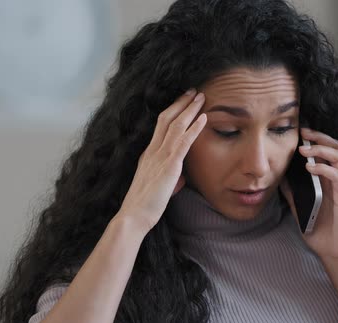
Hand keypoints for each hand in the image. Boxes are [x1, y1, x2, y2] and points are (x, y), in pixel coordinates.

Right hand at [117, 89, 206, 233]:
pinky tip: (203, 118)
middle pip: (166, 118)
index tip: (183, 101)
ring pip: (176, 125)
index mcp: (148, 154)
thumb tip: (180, 179)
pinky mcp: (169, 166)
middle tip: (193, 91)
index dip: (172, 111)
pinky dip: (194, 127)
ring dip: (189, 109)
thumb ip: (169, 178)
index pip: (160, 126)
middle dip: (181, 103)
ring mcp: (160, 156)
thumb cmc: (145, 206)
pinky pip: (183, 141)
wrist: (134, 216)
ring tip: (200, 96)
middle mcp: (153, 151)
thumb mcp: (158, 187)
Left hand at [279, 127, 337, 261]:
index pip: (327, 152)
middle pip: (336, 148)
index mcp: (330, 182)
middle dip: (320, 137)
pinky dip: (323, 168)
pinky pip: (337, 175)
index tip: (300, 133)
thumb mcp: (301, 209)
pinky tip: (310, 167)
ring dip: (321, 149)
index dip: (316, 140)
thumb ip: (293, 193)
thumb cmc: (321, 233)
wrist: (335, 253)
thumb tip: (281, 178)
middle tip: (304, 133)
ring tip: (304, 149)